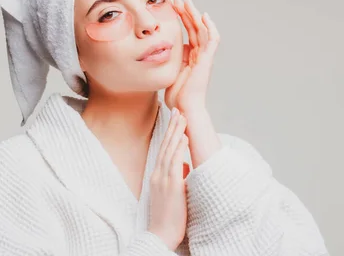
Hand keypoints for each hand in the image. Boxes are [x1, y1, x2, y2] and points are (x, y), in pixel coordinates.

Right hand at [148, 108, 189, 250]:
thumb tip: (185, 166)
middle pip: (165, 145)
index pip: (164, 148)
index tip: (175, 118)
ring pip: (169, 150)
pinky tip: (183, 138)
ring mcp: (163, 179)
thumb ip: (177, 176)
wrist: (161, 234)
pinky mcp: (171, 186)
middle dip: (172, 126)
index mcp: (158, 175)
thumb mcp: (171, 192)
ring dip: (176, 132)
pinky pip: (175, 163)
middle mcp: (158, 174)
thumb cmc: (168, 216)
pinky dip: (179, 149)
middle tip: (178, 109)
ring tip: (181, 117)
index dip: (169, 133)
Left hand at [165, 0, 220, 110]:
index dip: (181, 19)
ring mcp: (204, 57)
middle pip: (195, 28)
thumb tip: (160, 50)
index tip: (172, 7)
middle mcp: (199, 55)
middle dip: (187, 13)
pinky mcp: (207, 60)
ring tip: (187, 3)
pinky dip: (210, 27)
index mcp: (191, 57)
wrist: (184, 108)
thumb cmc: (177, 96)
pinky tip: (204, 17)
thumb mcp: (169, 72)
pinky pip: (212, 40)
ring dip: (196, 15)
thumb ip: (169, 60)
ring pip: (203, 30)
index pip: (188, 33)